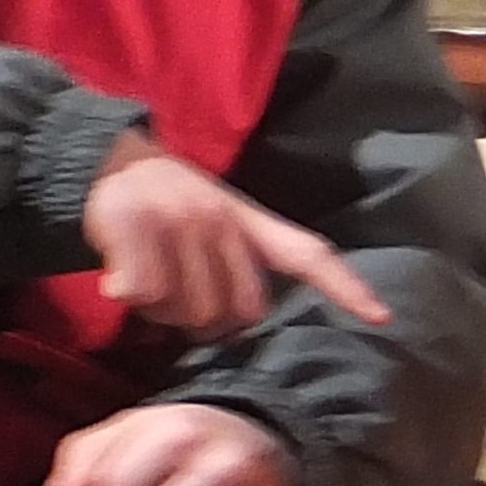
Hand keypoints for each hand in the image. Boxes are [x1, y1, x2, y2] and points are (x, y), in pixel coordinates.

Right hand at [82, 131, 390, 340]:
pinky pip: (145, 295)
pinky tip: (120, 279)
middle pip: (239, 313)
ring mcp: (180, 219)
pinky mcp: (136, 225)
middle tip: (179, 297)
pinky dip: (130, 298)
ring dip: (165, 314)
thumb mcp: (215, 222)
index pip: (308, 253)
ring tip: (151, 281)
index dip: (344, 288)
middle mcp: (221, 217)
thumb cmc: (165, 206)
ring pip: (189, 312)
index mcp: (249, 219)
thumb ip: (240, 263)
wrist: (104, 161)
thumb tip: (238, 321)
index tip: (381, 317)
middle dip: (209, 324)